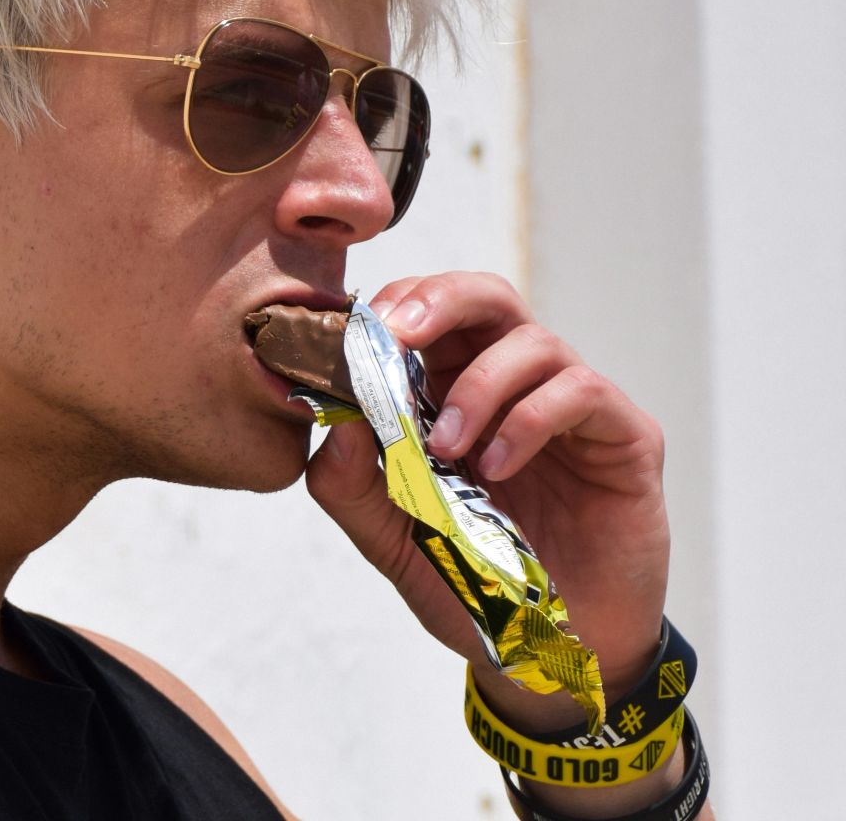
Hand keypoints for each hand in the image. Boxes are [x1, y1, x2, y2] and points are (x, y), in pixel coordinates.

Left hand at [304, 271, 669, 723]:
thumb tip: (329, 424)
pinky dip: (529, 419)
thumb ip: (351, 486)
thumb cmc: (475, 583)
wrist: (553, 654)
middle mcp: (515, 387)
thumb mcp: (392, 539)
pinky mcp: (624, 437)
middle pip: (485, 298)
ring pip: (533, 340)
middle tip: (400, 334)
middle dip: (438, 300)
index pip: (427, 316)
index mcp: (453, 394)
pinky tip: (498, 469)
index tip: (356, 335)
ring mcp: (573, 409)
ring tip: (448, 447)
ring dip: (478, 386)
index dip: (393, 309)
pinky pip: (581, 391)